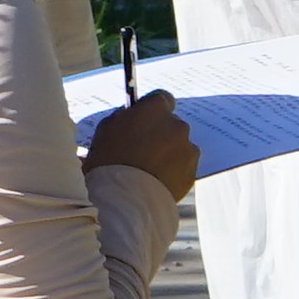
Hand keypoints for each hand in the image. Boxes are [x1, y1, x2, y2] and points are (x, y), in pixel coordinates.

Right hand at [85, 89, 199, 195]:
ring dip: (169, 154)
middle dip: (161, 134)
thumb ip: (125, 117)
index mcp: (156, 109)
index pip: (162, 98)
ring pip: (180, 147)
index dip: (153, 110)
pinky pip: (184, 168)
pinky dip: (174, 172)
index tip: (145, 120)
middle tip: (143, 151)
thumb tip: (133, 116)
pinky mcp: (192, 173)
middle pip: (172, 125)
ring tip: (149, 171)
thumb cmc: (109, 161)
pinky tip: (157, 182)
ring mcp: (188, 150)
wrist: (124, 199)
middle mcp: (177, 125)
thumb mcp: (107, 128)